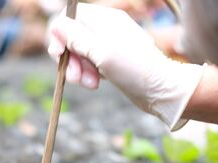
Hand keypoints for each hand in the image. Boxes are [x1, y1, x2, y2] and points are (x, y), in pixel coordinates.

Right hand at [47, 3, 204, 129]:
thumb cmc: (134, 69)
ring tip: (90, 84)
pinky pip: (90, 64)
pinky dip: (88, 74)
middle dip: (70, 58)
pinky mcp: (111, 61)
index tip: (59, 55)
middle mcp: (105, 28)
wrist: (161, 90)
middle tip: (75, 77)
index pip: (70, 17)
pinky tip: (96, 84)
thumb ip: (76, 37)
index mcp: (104, 19)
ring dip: (79, 70)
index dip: (60, 35)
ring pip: (80, 53)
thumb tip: (55, 24)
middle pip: (72, 37)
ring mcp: (108, 45)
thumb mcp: (101, 52)